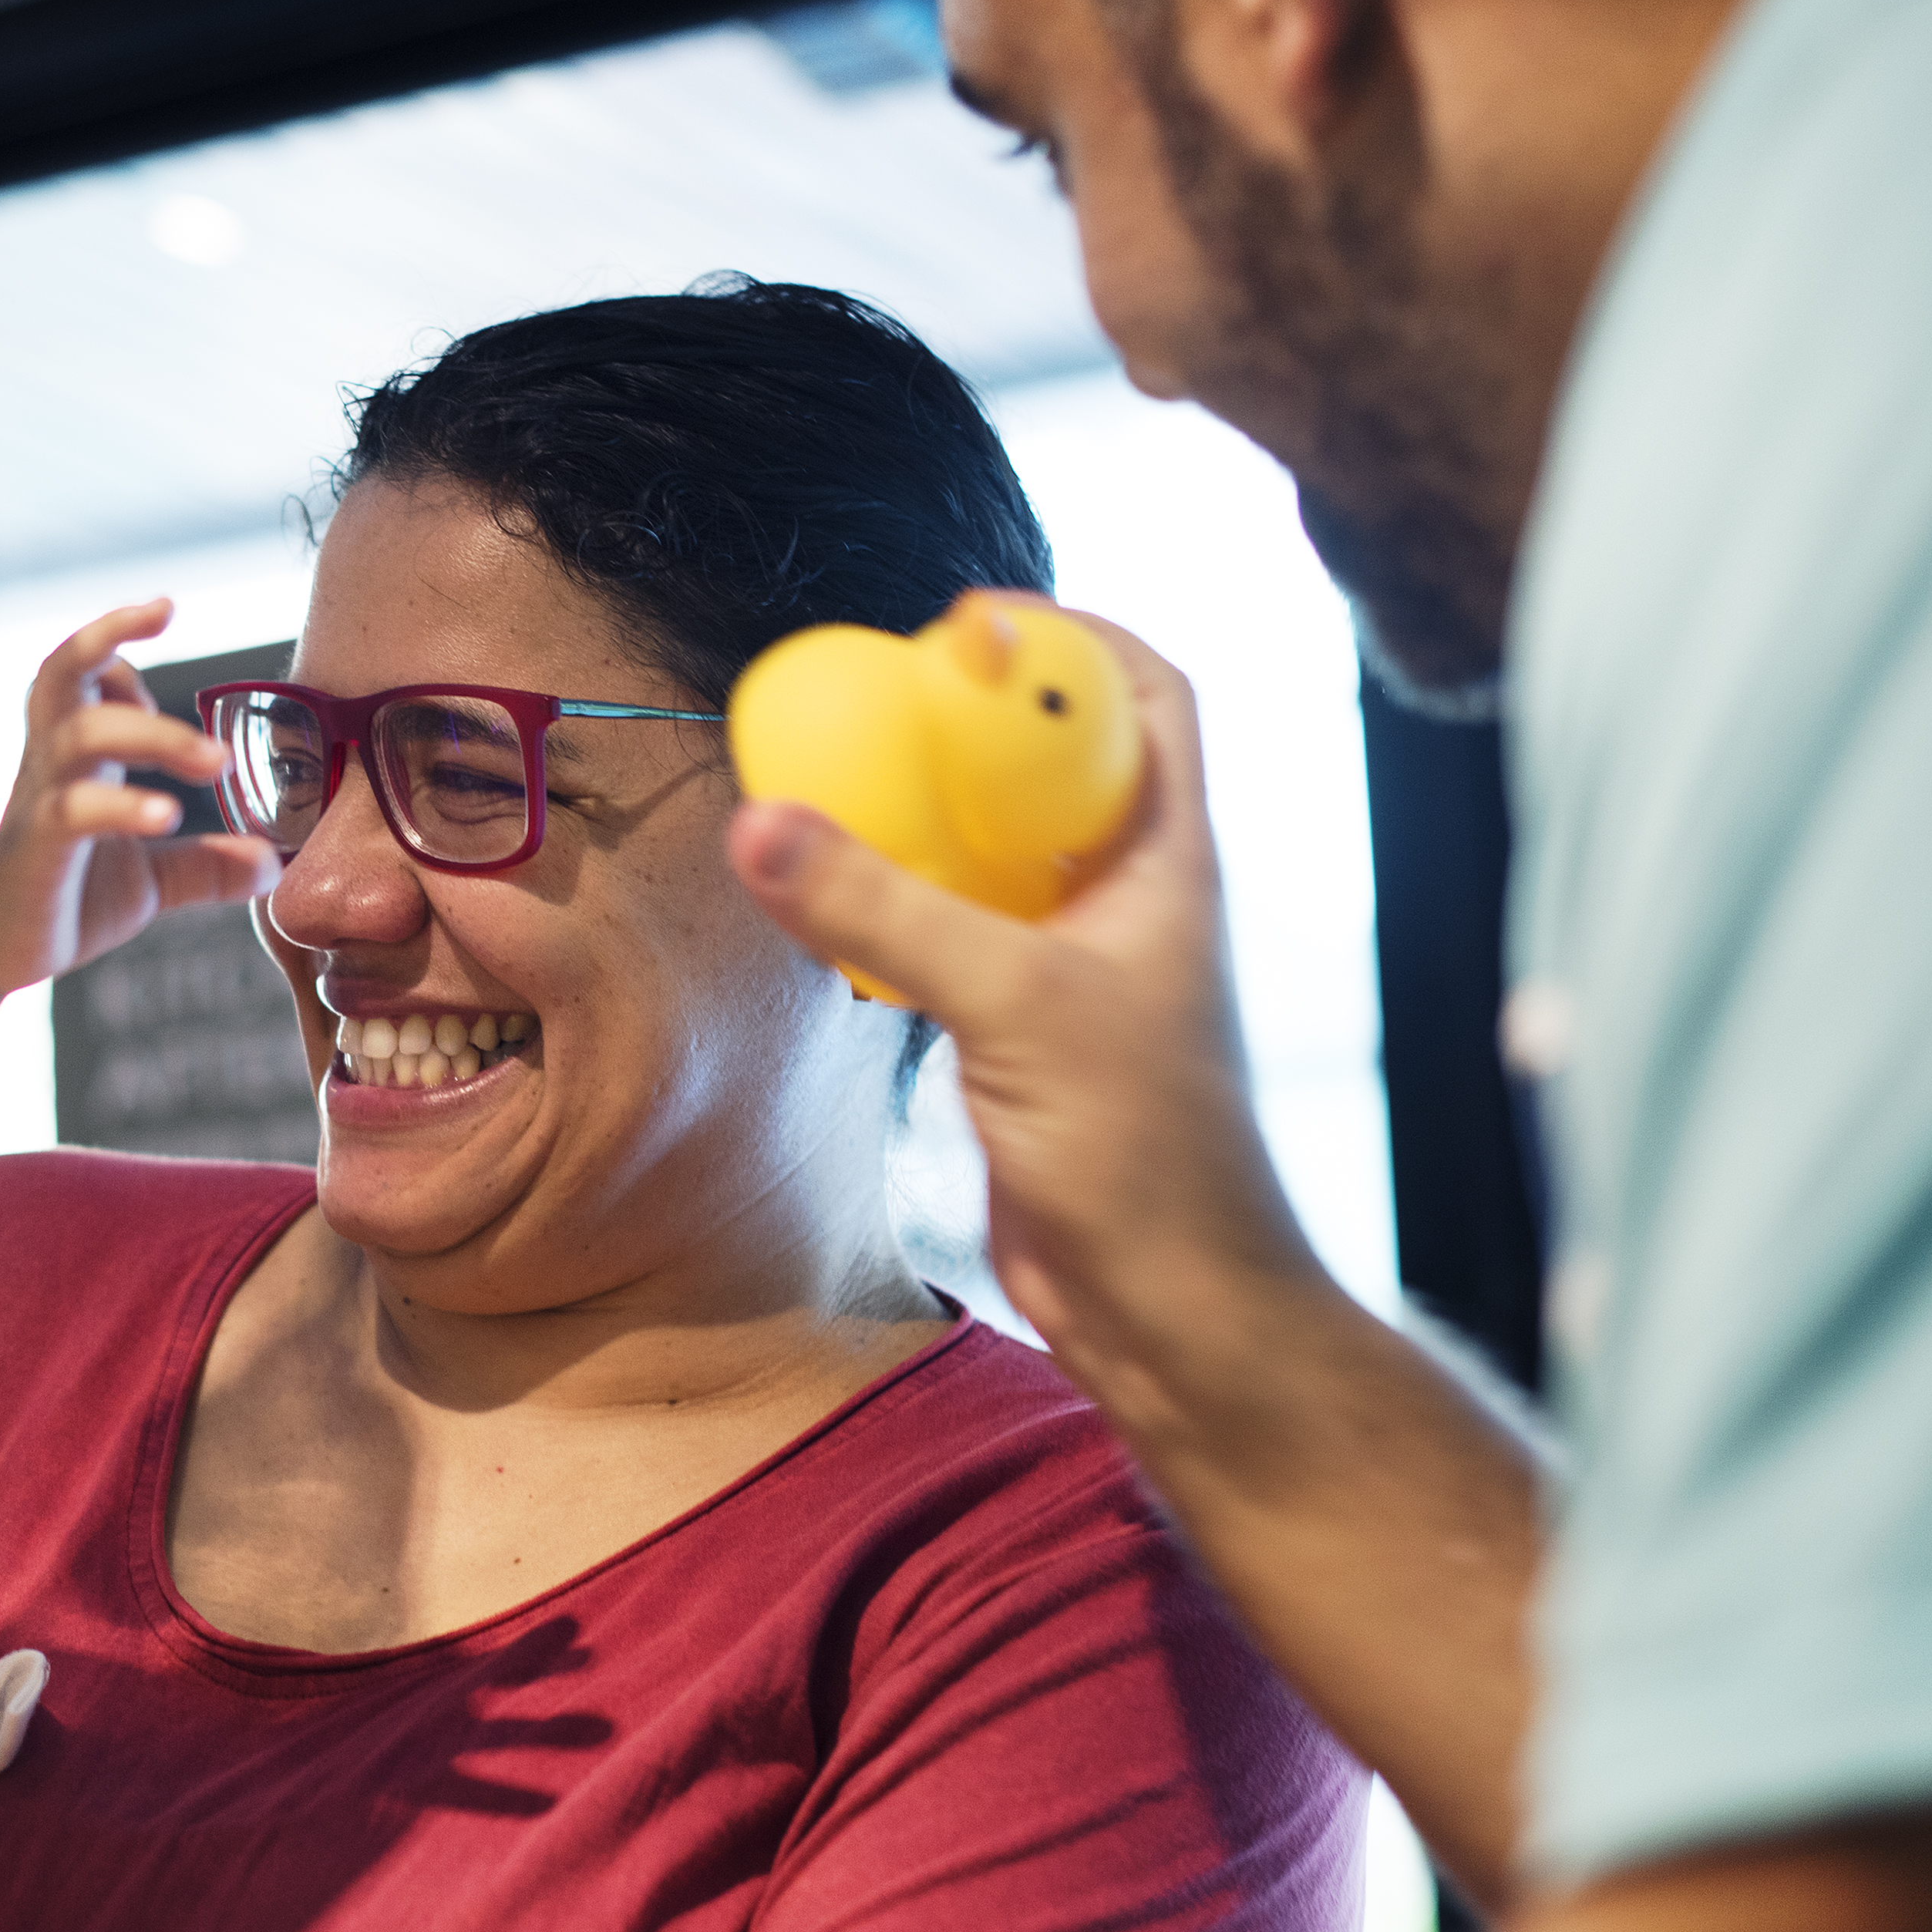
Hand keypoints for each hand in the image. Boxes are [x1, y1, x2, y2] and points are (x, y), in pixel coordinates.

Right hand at [0, 601, 280, 998]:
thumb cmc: (63, 895)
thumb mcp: (150, 878)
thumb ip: (207, 864)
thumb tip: (273, 863)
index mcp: (75, 753)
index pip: (79, 668)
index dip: (114, 640)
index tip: (163, 630)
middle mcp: (52, 762)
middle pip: (60, 671)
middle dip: (110, 638)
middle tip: (172, 624)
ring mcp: (41, 801)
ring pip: (78, 732)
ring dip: (153, 733)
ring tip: (214, 762)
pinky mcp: (38, 850)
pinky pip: (72, 810)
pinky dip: (123, 806)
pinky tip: (166, 814)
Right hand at [727, 611, 1320, 1418]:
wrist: (1170, 1309)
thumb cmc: (1144, 1155)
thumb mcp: (1011, 1005)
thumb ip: (885, 912)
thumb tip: (761, 824)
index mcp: (1168, 862)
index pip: (1148, 697)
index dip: (1072, 639)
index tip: (969, 622)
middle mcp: (1128, 901)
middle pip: (1059, 764)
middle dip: (977, 720)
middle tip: (878, 696)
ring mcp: (1077, 969)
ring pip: (999, 854)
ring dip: (927, 818)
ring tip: (839, 786)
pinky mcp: (1024, 1036)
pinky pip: (955, 937)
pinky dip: (897, 909)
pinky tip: (834, 911)